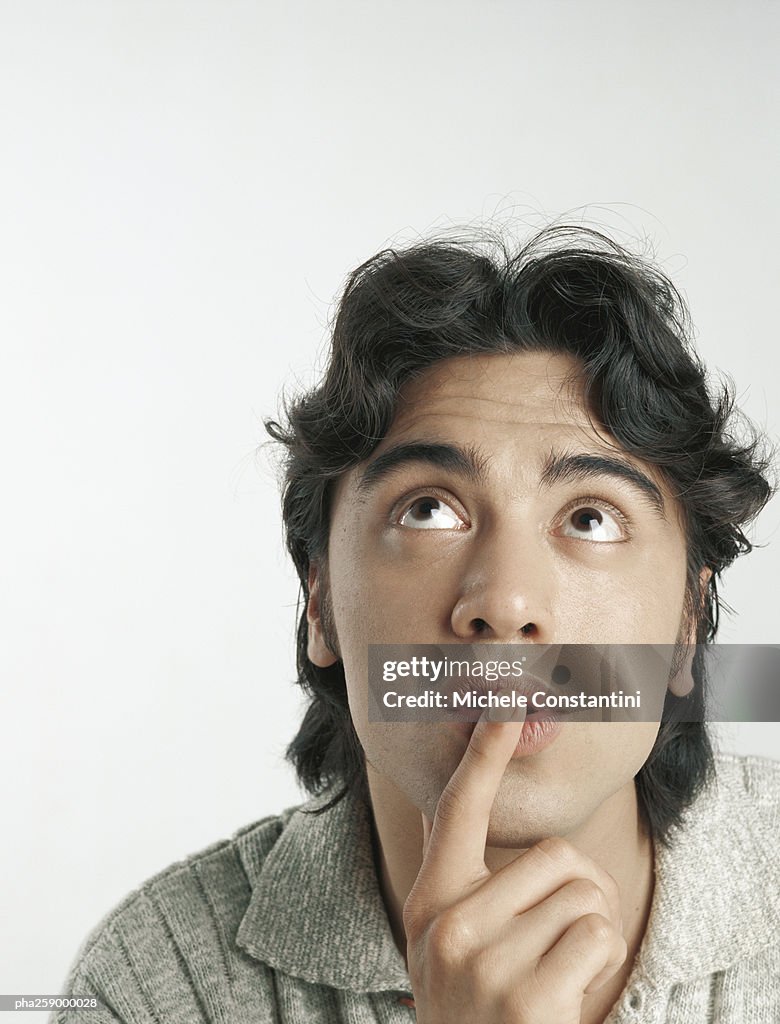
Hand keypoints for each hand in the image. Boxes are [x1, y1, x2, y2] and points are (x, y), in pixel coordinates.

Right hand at [402, 712, 626, 1023]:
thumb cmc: (475, 1008)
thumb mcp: (450, 942)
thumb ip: (464, 878)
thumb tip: (471, 797)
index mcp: (431, 901)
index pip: (457, 809)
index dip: (484, 753)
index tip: (505, 704)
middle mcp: (449, 925)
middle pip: (557, 856)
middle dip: (581, 890)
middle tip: (565, 934)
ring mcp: (486, 964)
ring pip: (585, 895)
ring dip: (593, 931)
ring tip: (560, 972)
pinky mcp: (528, 999)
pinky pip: (598, 936)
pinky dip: (601, 962)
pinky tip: (568, 998)